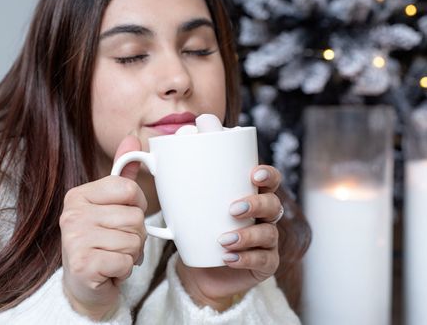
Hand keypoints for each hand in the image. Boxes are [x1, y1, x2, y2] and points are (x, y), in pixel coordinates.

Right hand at [60, 135, 146, 319]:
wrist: (84, 284)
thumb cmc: (100, 241)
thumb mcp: (109, 205)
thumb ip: (122, 174)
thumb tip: (132, 138)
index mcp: (78, 195)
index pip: (129, 188)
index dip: (137, 205)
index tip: (124, 216)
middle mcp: (71, 214)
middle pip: (135, 217)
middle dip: (135, 235)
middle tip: (116, 243)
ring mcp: (74, 240)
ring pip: (134, 240)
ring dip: (131, 254)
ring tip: (112, 256)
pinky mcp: (83, 264)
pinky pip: (127, 261)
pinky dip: (125, 270)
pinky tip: (109, 269)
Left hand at [176, 165, 281, 310]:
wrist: (198, 267)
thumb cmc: (196, 228)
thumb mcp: (186, 205)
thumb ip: (177, 183)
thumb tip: (153, 159)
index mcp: (250, 195)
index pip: (269, 179)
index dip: (267, 174)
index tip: (253, 175)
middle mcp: (263, 216)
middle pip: (273, 204)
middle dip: (257, 204)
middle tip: (233, 210)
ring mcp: (267, 241)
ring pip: (269, 233)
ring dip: (248, 235)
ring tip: (223, 239)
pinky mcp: (265, 264)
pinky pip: (264, 260)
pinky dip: (246, 258)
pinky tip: (229, 258)